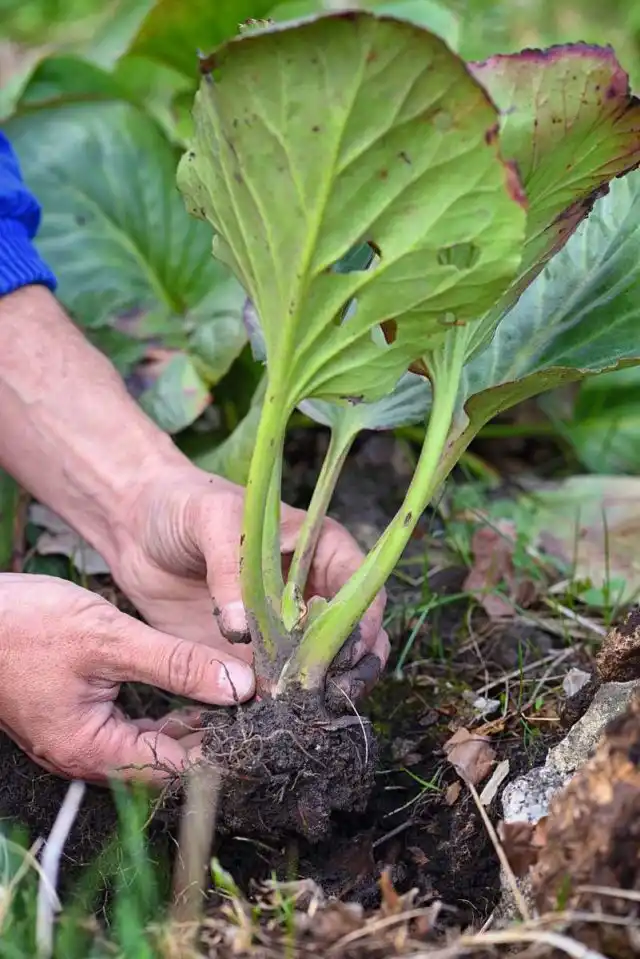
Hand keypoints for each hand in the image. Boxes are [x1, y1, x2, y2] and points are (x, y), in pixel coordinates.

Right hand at [0, 575, 253, 782]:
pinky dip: (165, 711)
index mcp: (92, 751)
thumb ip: (177, 665)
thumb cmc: (28, 626)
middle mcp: (86, 756)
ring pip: (151, 743)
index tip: (262, 722)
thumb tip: (239, 688)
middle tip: (255, 705)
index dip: (223, 747)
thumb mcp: (112, 640)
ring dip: (191, 722)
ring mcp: (80, 739)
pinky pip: (133, 727)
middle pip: (166, 762)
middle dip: (212, 735)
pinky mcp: (79, 717)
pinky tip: (191, 690)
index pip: (177, 769)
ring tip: (234, 696)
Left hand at [113, 467, 388, 700]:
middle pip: (353, 638)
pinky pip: (271, 686)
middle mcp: (310, 592)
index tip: (344, 653)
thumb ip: (230, 569)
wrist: (136, 527)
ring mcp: (282, 628)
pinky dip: (273, 705)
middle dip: (348, 669)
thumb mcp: (210, 519)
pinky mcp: (248, 655)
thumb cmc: (184, 505)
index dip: (362, 624)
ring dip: (314, 693)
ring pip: (318, 669)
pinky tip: (261, 719)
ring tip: (294, 712)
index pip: (362, 589)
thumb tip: (241, 628)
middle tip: (323, 693)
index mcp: (320, 548)